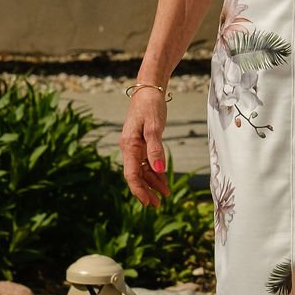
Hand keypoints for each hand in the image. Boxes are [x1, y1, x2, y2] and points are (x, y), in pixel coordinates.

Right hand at [119, 87, 171, 205]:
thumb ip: (156, 149)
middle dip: (146, 190)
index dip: (139, 190)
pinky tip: (163, 179)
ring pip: (142, 170)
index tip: (147, 202)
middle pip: (136, 175)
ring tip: (165, 195)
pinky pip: (146, 162)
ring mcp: (135, 146)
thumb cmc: (151, 106)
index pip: (131, 174)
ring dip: (153, 182)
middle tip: (158, 205)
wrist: (149, 90)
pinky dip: (155, 171)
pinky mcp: (142, 142)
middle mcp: (129, 148)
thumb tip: (159, 170)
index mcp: (129, 145)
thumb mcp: (155, 127)